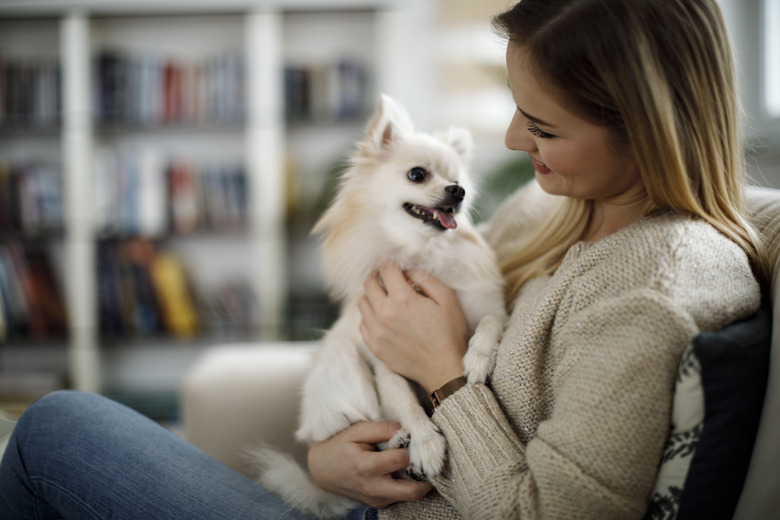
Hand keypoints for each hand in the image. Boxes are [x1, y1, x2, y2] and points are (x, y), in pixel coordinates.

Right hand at [308, 421, 432, 507]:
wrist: (321, 470)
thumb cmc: (339, 446)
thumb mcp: (357, 430)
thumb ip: (382, 429)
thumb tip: (406, 430)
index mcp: (366, 467)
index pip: (401, 460)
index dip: (411, 448)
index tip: (413, 439)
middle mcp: (373, 488)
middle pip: (413, 491)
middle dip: (427, 476)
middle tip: (429, 459)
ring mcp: (376, 499)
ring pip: (410, 496)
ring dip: (419, 481)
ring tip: (417, 463)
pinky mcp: (378, 503)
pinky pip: (401, 497)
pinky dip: (409, 484)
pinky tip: (405, 470)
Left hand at [359, 262, 468, 391]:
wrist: (443, 369)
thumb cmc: (449, 333)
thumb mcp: (447, 299)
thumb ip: (426, 279)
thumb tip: (408, 271)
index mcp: (403, 299)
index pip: (386, 270)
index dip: (389, 264)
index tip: (394, 265)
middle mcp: (384, 313)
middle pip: (368, 284)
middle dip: (376, 276)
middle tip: (385, 278)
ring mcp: (377, 331)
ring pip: (362, 303)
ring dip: (371, 296)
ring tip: (383, 298)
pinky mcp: (374, 346)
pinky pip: (363, 324)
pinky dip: (369, 317)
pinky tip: (381, 318)